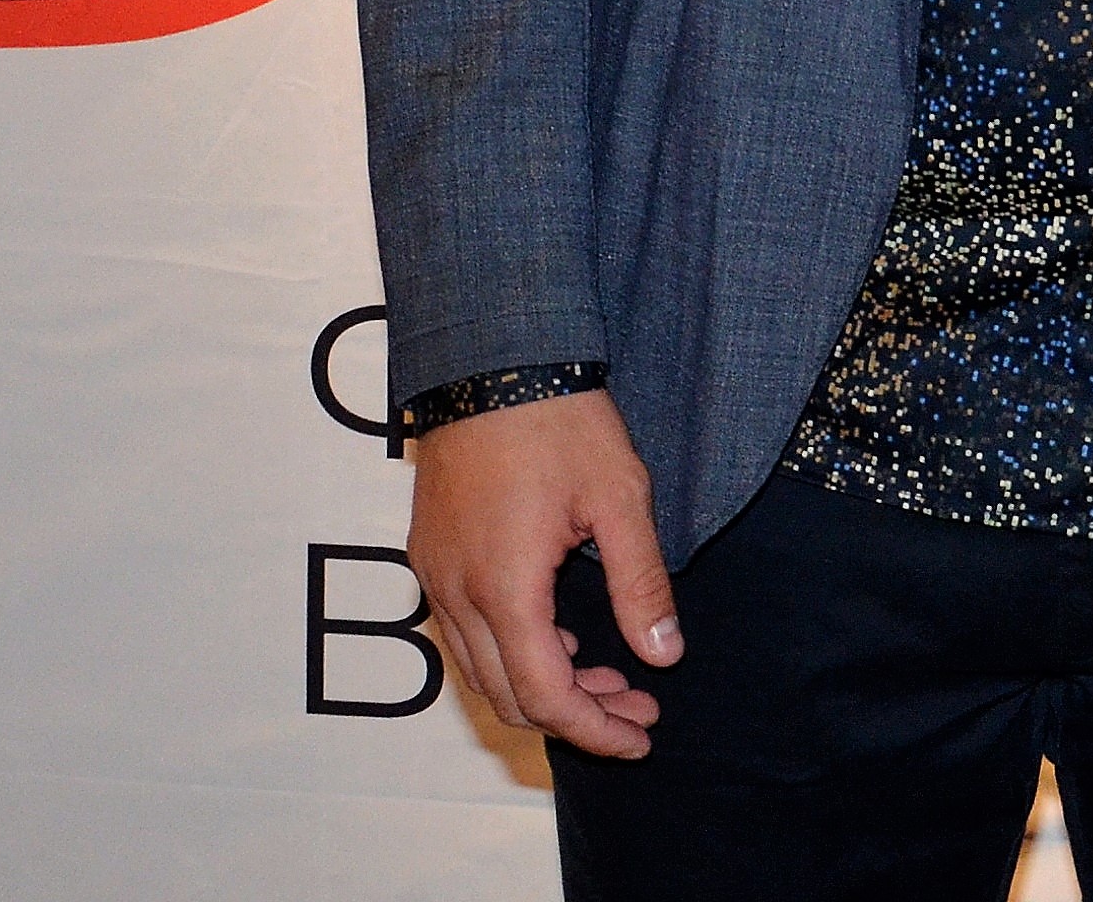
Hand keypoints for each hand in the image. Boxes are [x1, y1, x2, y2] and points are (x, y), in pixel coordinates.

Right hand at [406, 387, 679, 760]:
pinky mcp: (428, 556)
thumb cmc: (559, 421)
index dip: (596, 730)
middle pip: (509, 697)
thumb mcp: (620, 498)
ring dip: (542, 687)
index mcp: (506, 588)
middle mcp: (457, 593)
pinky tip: (560, 635)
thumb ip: (640, 583)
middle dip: (577, 715)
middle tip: (638, 704)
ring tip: (608, 675)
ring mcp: (434, 575)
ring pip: (481, 671)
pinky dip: (511, 653)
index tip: (641, 735)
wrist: (491, 358)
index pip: (547, 696)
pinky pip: (463, 634)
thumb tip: (664, 655)